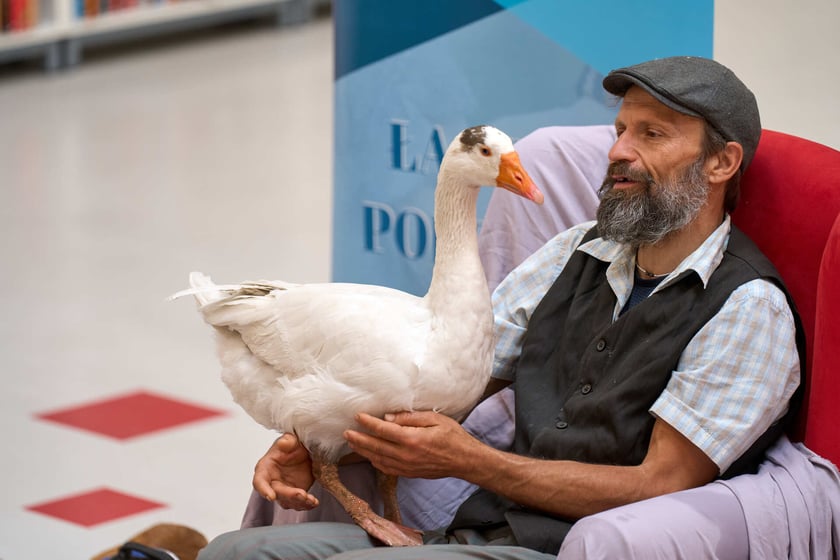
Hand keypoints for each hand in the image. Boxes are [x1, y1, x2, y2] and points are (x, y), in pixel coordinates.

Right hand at [252, 433, 318, 509]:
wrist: (305, 452)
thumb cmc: (292, 446)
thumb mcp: (291, 440)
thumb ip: (287, 441)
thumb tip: (283, 443)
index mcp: (265, 467)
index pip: (259, 481)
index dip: (264, 489)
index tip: (271, 496)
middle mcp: (272, 482)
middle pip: (277, 493)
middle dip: (289, 496)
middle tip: (302, 494)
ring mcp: (284, 490)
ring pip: (288, 502)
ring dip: (299, 503)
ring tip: (311, 500)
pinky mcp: (295, 495)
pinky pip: (299, 504)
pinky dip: (307, 504)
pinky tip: (314, 502)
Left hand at [344, 411, 480, 479]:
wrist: (464, 460)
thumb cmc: (453, 436)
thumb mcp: (434, 419)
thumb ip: (410, 417)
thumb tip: (387, 417)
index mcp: (412, 439)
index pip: (383, 430)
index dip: (368, 423)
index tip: (357, 416)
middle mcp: (406, 455)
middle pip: (376, 446)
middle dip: (359, 439)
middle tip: (346, 432)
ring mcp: (406, 466)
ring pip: (378, 459)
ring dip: (363, 451)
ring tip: (352, 443)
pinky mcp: (409, 473)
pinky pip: (386, 468)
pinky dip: (375, 462)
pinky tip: (369, 456)